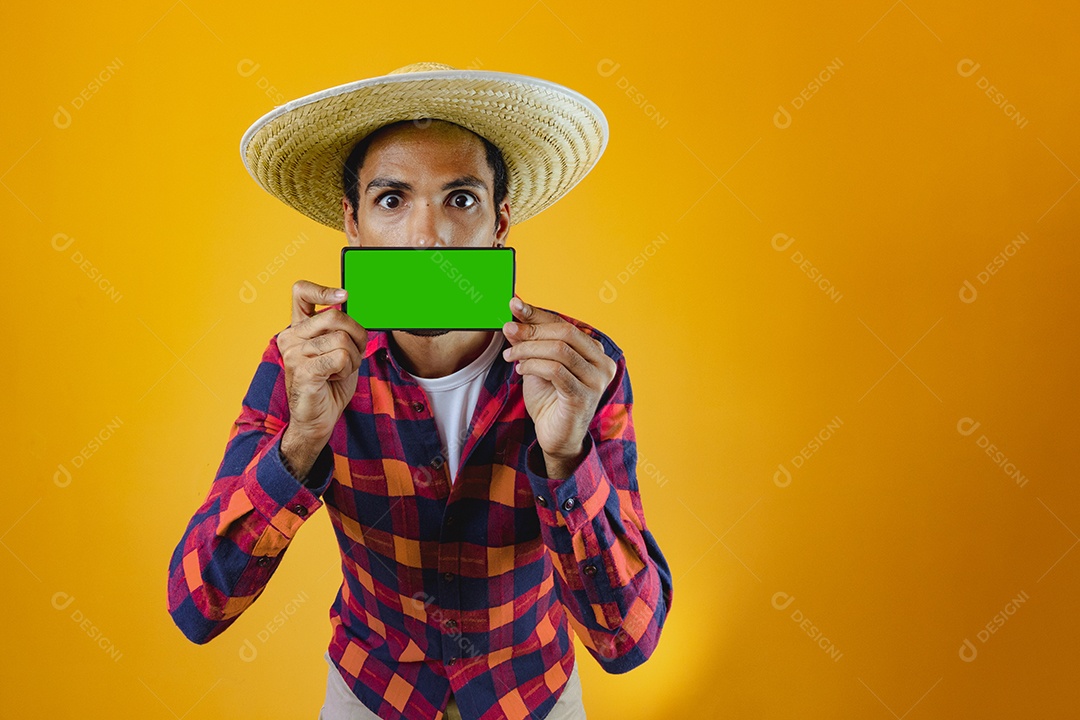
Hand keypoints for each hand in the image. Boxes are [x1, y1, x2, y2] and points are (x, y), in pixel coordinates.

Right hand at [276, 280, 367, 461]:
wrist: (317, 420)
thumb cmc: (329, 384)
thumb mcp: (338, 349)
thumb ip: (340, 328)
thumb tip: (349, 307)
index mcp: (298, 328)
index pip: (301, 292)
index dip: (324, 289)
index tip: (344, 296)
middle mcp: (291, 337)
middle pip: (335, 316)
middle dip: (357, 335)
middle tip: (353, 354)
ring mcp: (294, 354)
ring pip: (342, 340)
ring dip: (353, 358)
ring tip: (340, 370)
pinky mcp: (303, 371)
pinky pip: (340, 358)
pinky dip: (346, 369)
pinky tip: (334, 377)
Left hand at [501, 296, 616, 476]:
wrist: (555, 437)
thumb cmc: (549, 400)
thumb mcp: (537, 364)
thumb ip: (530, 342)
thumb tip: (514, 316)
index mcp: (594, 351)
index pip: (564, 323)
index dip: (538, 313)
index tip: (514, 305)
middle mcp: (602, 363)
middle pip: (565, 332)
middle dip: (532, 329)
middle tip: (508, 330)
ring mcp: (596, 381)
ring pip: (559, 350)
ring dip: (528, 349)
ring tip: (510, 355)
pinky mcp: (583, 397)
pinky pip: (555, 371)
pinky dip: (533, 366)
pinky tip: (521, 370)